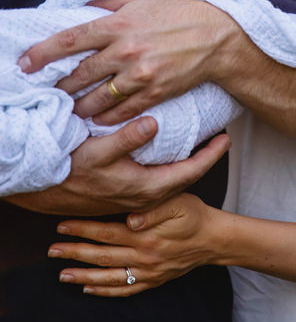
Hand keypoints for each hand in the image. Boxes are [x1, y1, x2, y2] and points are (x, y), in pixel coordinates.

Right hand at [7, 119, 228, 214]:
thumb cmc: (68, 170)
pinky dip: (172, 167)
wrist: (41, 191)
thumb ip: (127, 138)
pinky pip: (160, 181)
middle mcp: (146, 196)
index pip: (191, 171)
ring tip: (203, 143)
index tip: (227, 139)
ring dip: (189, 163)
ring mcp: (136, 198)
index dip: (211, 155)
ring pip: (173, 180)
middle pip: (187, 176)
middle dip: (206, 158)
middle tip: (221, 139)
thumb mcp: (97, 152)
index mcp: (146, 187)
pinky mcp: (127, 194)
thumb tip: (154, 123)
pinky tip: (172, 154)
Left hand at [19, 0, 238, 124]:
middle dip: (59, 87)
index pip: (70, 40)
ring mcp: (141, 74)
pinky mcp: (155, 92)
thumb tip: (85, 1)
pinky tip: (97, 119)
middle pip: (80, 75)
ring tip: (70, 110)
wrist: (219, 37)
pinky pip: (122, 111)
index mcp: (119, 24)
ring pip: (97, 97)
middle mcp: (126, 51)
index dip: (43, 54)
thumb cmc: (182, 13)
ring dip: (79, 107)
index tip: (26, 64)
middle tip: (48, 94)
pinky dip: (106, 118)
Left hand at [49, 193, 216, 295]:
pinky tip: (89, 289)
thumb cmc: (196, 215)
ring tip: (62, 275)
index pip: (107, 232)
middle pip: (102, 256)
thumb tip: (130, 219)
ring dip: (82, 276)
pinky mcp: (153, 280)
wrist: (215, 239)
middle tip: (52, 251)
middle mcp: (143, 256)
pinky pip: (125, 290)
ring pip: (109, 277)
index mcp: (146, 235)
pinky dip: (105, 291)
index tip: (62, 226)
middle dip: (74, 253)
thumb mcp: (179, 202)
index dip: (83, 229)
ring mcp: (147, 272)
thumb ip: (154, 209)